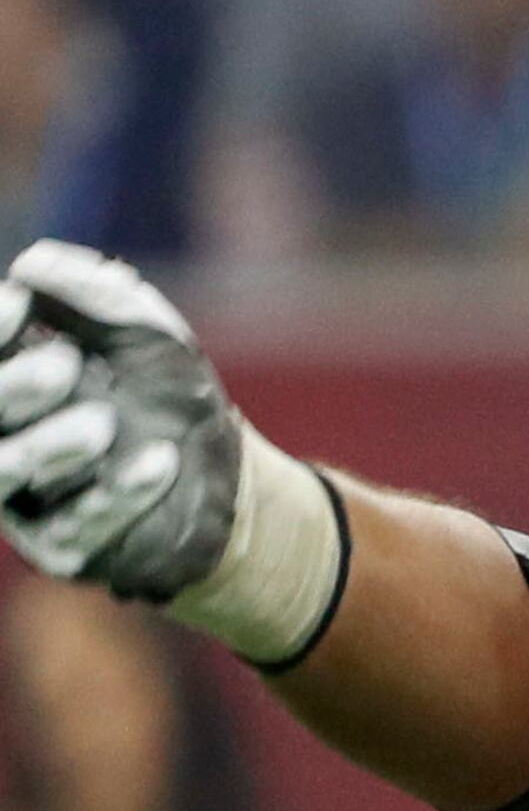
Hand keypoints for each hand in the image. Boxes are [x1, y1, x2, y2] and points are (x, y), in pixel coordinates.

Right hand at [0, 245, 243, 597]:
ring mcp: (24, 497)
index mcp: (10, 384)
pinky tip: (162, 462)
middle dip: (11, 389)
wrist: (225, 474)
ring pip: (6, 471)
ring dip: (48, 447)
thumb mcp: (147, 335)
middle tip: (65, 366)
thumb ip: (97, 296)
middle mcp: (2, 438)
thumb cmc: (169, 392)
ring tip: (102, 425)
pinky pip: (78, 523)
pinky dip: (118, 493)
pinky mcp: (62, 546)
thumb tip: (32, 263)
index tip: (21, 303)